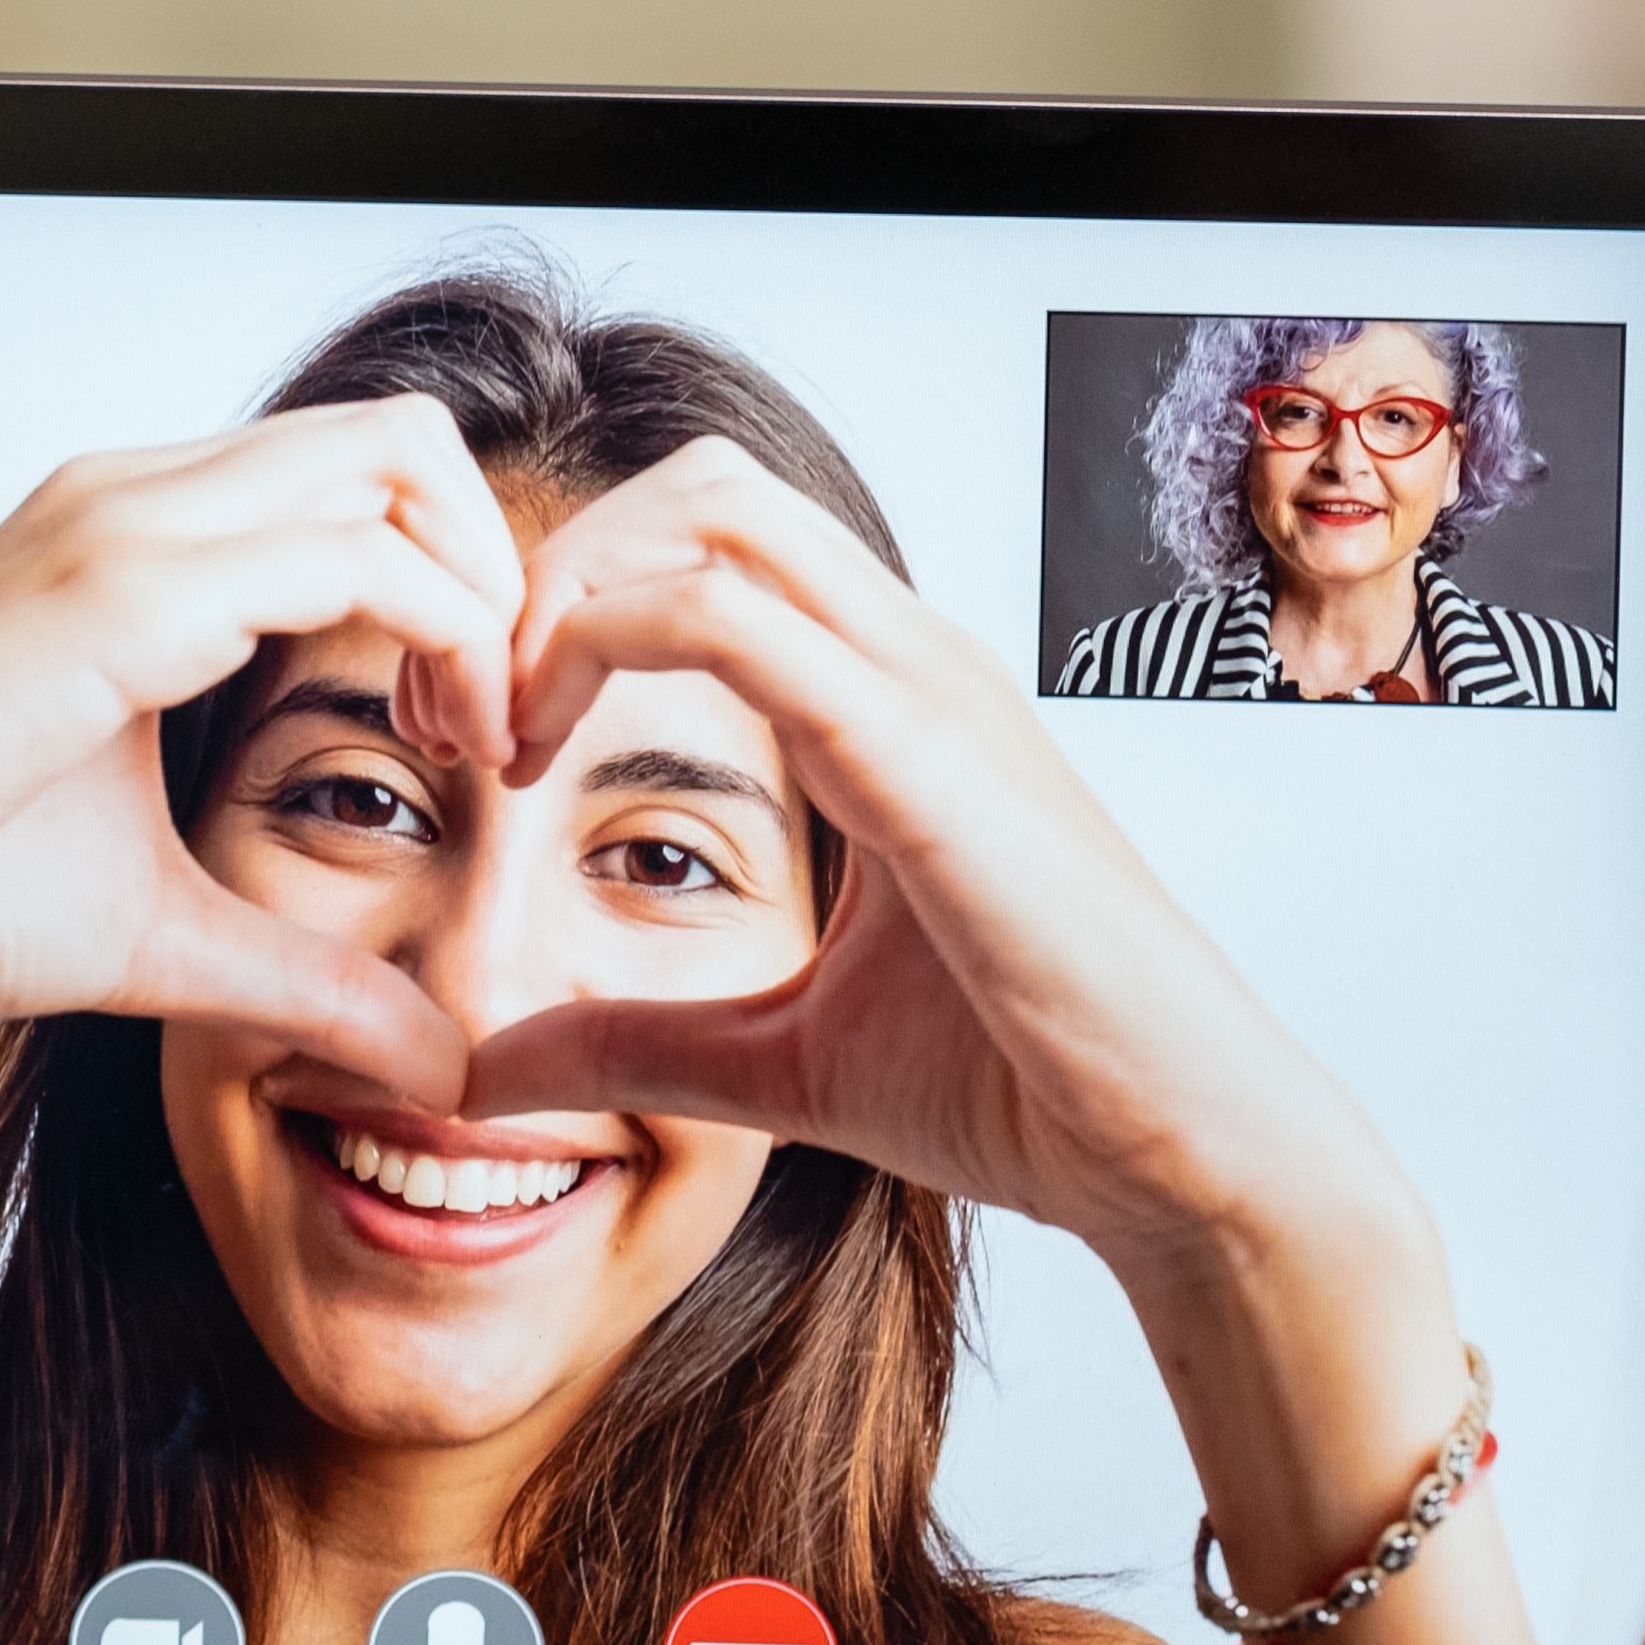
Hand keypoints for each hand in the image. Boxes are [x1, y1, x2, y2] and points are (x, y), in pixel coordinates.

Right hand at [0, 394, 528, 1106]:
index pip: (369, 480)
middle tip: (501, 724)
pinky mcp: (115, 587)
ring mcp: (126, 524)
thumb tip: (437, 1057)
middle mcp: (143, 496)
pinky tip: (427, 748)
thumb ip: (310, 978)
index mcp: (150, 538)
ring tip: (474, 743)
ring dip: (479, 599)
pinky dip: (436, 633)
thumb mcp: (174, 931)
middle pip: (406, 437)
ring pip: (397, 463)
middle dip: (499, 567)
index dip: (462, 589)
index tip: (477, 741)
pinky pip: (347, 554)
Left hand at [463, 439, 1462, 1436]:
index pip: (708, 547)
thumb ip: (632, 1043)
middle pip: (702, 488)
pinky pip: (735, 622)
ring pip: (710, 513)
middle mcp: (911, 662)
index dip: (563, 607)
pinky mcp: (927, 757)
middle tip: (463, 714)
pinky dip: (598, 641)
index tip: (475, 743)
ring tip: (491, 735)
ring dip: (560, 591)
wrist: (1181, 1157)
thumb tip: (479, 1064)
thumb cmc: (1026, 1093)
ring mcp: (928, 691)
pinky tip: (538, 761)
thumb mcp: (775, 1062)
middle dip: (551, 564)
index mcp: (885, 701)